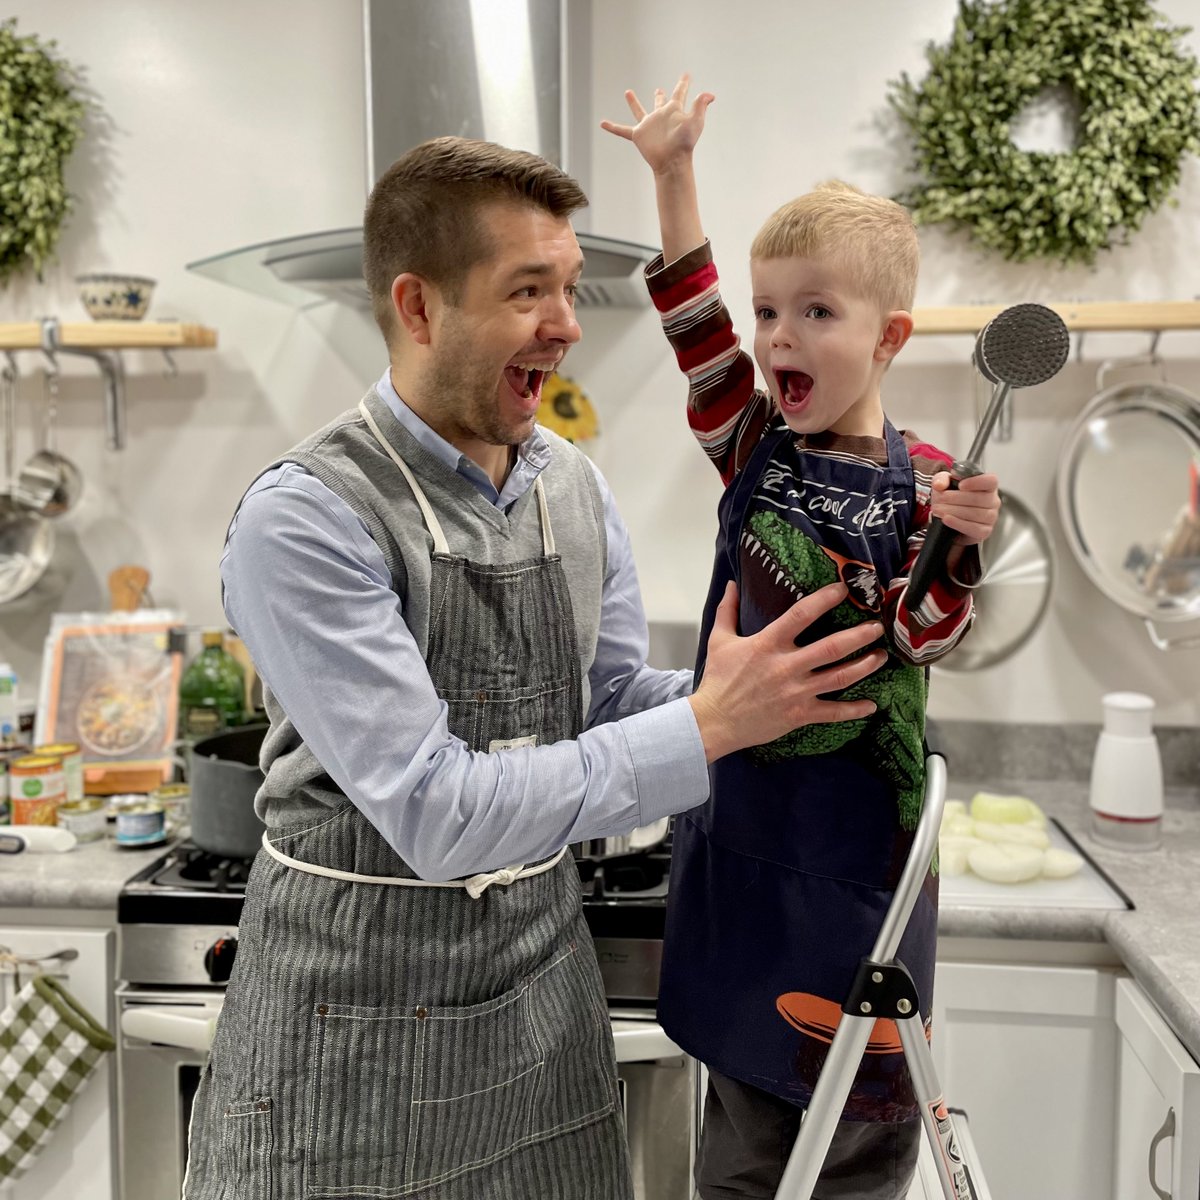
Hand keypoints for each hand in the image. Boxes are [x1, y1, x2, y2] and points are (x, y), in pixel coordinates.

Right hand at [600, 73, 713, 175]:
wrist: (672, 161)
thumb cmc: (685, 143)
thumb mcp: (695, 121)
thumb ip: (700, 106)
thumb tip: (710, 94)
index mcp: (674, 110)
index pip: (680, 92)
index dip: (684, 83)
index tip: (687, 74)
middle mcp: (660, 116)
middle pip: (660, 102)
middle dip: (660, 96)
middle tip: (659, 90)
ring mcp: (648, 126)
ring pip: (639, 111)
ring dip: (633, 103)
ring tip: (628, 92)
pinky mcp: (638, 136)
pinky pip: (622, 131)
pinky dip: (612, 127)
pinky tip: (602, 123)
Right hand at [688, 581, 886, 762]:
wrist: (714, 721)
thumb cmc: (718, 680)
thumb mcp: (719, 640)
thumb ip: (728, 610)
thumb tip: (730, 584)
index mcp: (768, 644)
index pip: (801, 615)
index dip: (824, 599)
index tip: (842, 589)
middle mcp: (787, 666)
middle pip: (832, 647)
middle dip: (860, 635)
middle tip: (877, 627)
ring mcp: (796, 692)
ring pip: (840, 677)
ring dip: (864, 666)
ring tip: (881, 657)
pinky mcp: (799, 715)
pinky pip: (833, 712)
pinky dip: (854, 710)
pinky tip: (871, 705)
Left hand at [931, 472, 1000, 545]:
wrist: (948, 520)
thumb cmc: (951, 499)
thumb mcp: (944, 484)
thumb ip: (941, 479)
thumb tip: (939, 485)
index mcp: (987, 486)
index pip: (990, 481)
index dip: (977, 482)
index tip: (960, 485)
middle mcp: (992, 501)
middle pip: (978, 498)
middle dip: (956, 498)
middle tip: (940, 499)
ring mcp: (991, 517)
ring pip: (975, 514)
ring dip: (954, 511)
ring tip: (938, 509)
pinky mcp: (984, 531)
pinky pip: (974, 528)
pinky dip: (958, 523)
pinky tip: (946, 519)